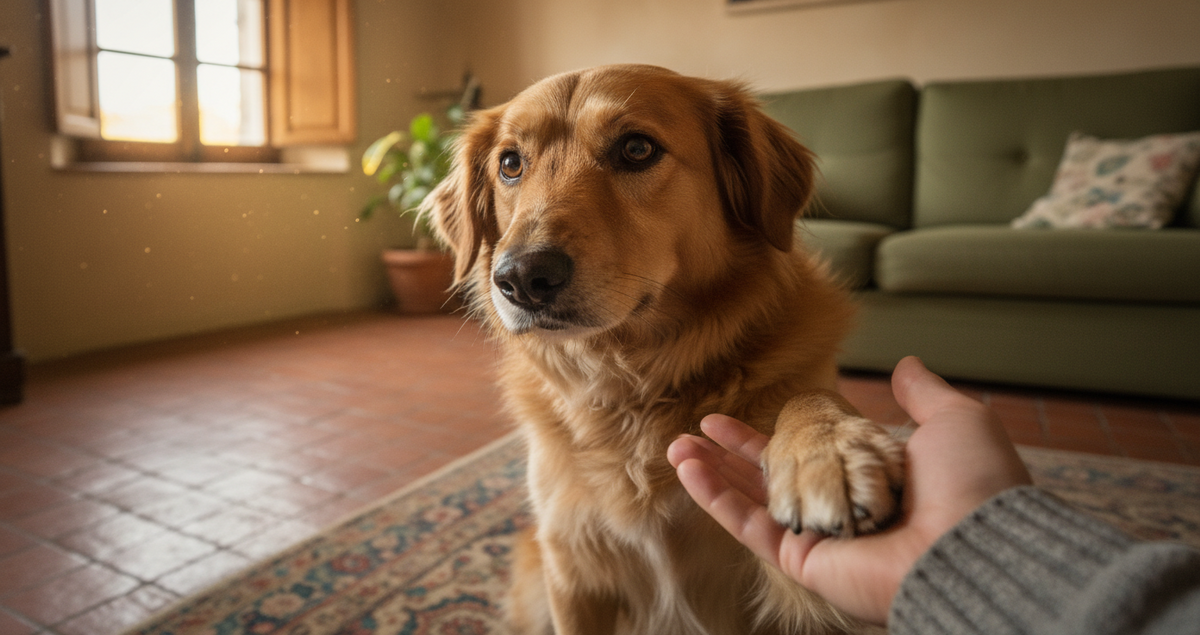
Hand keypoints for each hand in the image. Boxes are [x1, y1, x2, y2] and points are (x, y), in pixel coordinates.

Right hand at [667, 356, 1031, 624]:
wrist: (972, 545)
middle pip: (771, 476)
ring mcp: (819, 533)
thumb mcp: (953, 420)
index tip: (732, 416)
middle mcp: (841, 505)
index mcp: (871, 475)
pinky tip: (685, 468)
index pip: (808, 450)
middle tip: (693, 431)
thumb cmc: (971, 485)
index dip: (768, 432)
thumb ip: (923, 393)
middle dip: (728, 454)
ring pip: (751, 500)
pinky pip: (748, 525)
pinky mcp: (801, 558)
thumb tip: (906, 364)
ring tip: (674, 447)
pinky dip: (713, 497)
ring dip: (710, 473)